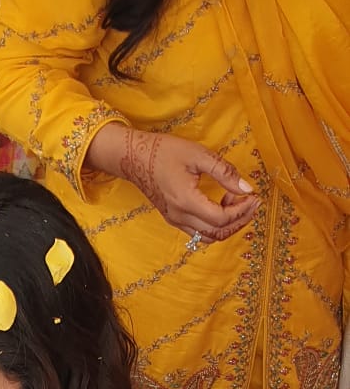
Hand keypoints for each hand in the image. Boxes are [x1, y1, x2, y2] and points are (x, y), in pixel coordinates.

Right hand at [91, 125, 258, 240]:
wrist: (134, 157)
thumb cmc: (165, 152)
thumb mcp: (199, 155)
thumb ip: (225, 172)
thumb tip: (247, 188)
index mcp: (186, 201)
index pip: (221, 218)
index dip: (242, 211)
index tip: (253, 196)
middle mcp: (180, 217)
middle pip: (217, 233)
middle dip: (240, 220)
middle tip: (251, 202)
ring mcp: (175, 220)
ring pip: (208, 237)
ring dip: (227, 225)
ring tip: (237, 204)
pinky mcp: (173, 219)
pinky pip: (199, 232)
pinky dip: (215, 225)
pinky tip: (220, 205)